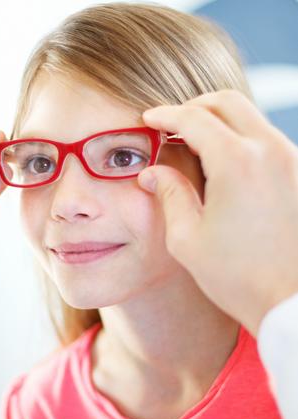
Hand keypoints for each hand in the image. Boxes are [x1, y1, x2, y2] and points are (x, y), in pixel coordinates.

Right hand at [138, 90, 297, 336]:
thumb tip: (152, 172)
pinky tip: (221, 164)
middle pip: (226, 103)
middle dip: (193, 108)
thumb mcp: (187, 239)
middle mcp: (270, 151)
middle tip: (170, 125)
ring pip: (250, 118)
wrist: (291, 302)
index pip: (193, 118)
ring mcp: (292, 160)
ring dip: (218, 122)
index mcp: (237, 163)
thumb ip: (169, 195)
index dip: (165, 115)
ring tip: (192, 145)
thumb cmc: (238, 276)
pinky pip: (266, 139)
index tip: (148, 119)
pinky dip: (239, 139)